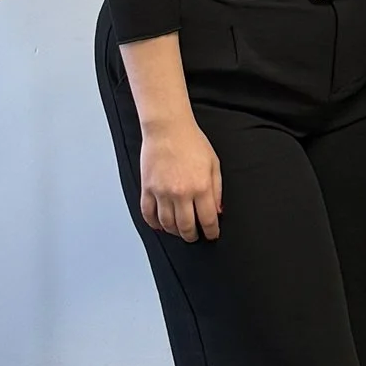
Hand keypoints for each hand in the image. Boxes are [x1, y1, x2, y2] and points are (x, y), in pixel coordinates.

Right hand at [140, 114, 222, 240]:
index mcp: (201, 187)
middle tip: (194, 236)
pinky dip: (154, 223)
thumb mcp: (214, 165)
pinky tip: (160, 225)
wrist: (168, 128)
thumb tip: (217, 211)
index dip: (211, 232)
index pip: (208, 220)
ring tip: (179, 231)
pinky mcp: (147, 188)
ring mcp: (162, 192)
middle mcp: (181, 193)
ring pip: (167, 224)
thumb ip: (217, 190)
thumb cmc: (192, 142)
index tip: (212, 235)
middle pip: (186, 227)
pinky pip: (148, 214)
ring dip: (174, 231)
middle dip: (192, 236)